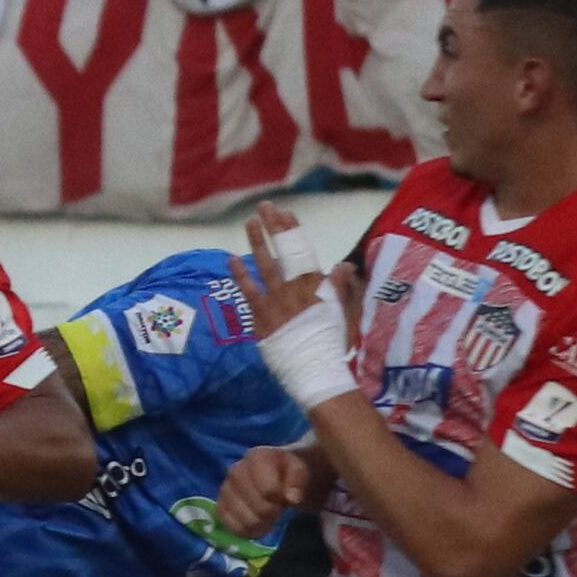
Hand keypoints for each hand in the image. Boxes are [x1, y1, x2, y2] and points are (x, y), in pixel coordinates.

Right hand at [215, 441, 318, 541]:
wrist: (275, 472)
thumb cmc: (288, 471)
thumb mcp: (299, 469)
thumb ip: (298, 481)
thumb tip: (292, 499)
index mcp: (256, 458)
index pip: (269, 491)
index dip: (281, 499)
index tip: (285, 497)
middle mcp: (236, 471)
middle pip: (259, 508)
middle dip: (273, 513)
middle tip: (278, 508)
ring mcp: (225, 489)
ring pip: (245, 520)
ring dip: (261, 524)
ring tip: (268, 516)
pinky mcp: (220, 505)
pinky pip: (231, 526)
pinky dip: (246, 530)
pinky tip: (256, 523)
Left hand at [237, 199, 338, 348]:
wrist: (317, 370)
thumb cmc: (332, 342)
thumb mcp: (342, 311)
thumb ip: (340, 286)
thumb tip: (345, 265)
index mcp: (317, 285)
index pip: (303, 251)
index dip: (293, 230)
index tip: (285, 212)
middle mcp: (296, 289)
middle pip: (284, 251)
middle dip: (274, 227)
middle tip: (265, 207)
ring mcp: (277, 302)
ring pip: (266, 265)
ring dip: (257, 242)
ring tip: (250, 222)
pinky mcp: (262, 318)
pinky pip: (249, 292)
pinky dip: (240, 275)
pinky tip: (231, 259)